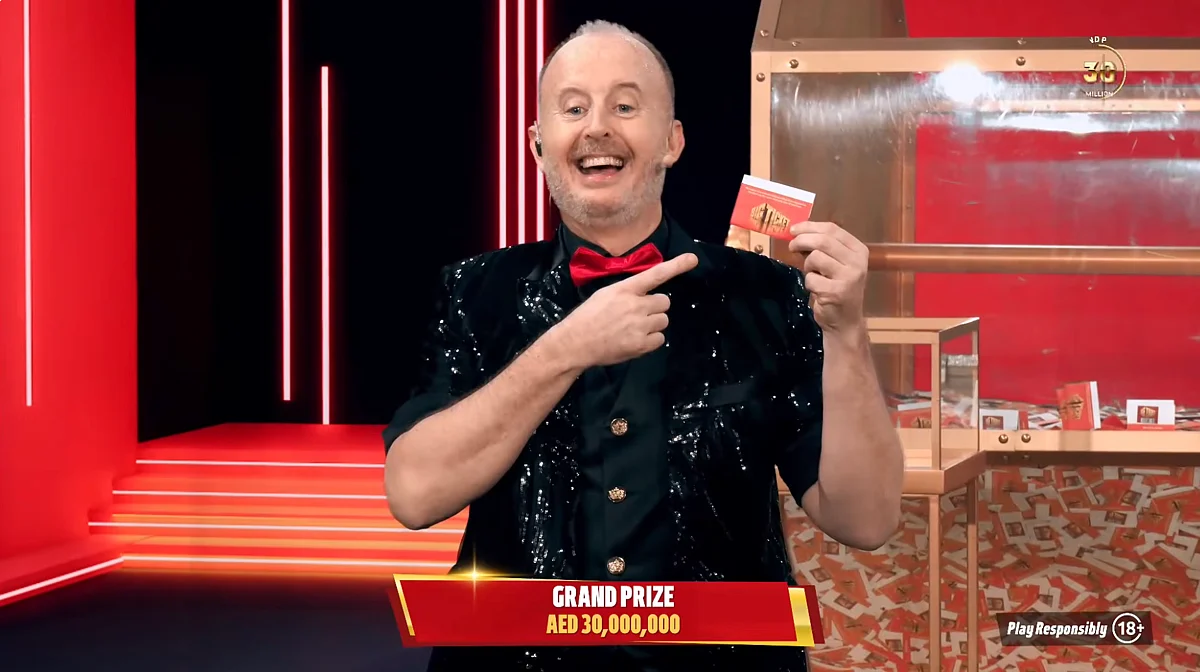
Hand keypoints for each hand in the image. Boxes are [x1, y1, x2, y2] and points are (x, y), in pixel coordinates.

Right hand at [550, 253, 699, 367]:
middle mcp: (635, 305)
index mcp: (624, 289)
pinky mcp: (641, 344)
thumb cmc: (588, 317)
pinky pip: (660, 339)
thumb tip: (645, 294)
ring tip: (634, 329)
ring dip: (653, 324)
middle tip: (637, 315)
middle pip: (664, 302)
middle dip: (654, 308)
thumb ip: (628, 292)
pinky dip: (651, 340)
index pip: (655, 274)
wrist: (575, 343)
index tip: (692, 259)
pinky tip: (635, 340)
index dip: (676, 266)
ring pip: (663, 320)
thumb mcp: (605, 295)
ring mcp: (639, 325)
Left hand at [786, 221, 867, 331]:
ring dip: (807, 265)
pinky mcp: (836, 292)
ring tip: (813, 274)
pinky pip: (811, 279)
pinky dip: (808, 283)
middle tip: (791, 246)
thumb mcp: (835, 264)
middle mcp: (857, 262)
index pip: (832, 229)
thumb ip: (822, 248)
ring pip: (816, 257)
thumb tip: (798, 232)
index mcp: (858, 251)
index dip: (809, 226)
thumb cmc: (837, 289)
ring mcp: (849, 277)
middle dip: (802, 240)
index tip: (794, 229)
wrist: (845, 321)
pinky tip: (817, 289)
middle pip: (823, 240)